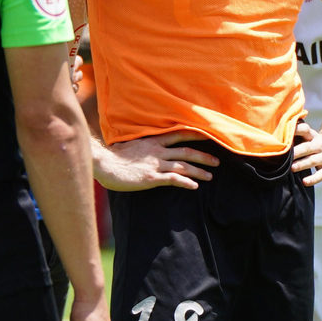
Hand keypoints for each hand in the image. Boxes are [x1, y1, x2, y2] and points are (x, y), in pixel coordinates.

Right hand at [94, 132, 217, 189]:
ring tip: (210, 176)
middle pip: (186, 151)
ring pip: (183, 165)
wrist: (104, 164)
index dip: (196, 135)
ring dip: (199, 171)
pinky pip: (173, 179)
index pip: (179, 134)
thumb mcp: (131, 144)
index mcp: (153, 140)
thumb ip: (143, 144)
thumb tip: (147, 144)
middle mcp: (157, 150)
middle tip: (217, 161)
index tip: (210, 137)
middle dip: (203, 156)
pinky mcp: (151, 177)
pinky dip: (186, 182)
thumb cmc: (114, 156)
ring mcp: (155, 163)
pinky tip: (194, 186)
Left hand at [291, 118, 321, 184]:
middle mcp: (320, 145)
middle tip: (285, 155)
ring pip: (313, 161)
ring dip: (302, 164)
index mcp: (313, 137)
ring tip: (292, 168)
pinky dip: (313, 179)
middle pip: (307, 147)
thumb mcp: (312, 138)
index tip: (286, 130)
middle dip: (296, 151)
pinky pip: (321, 175)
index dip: (296, 129)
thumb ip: (298, 138)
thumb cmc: (319, 145)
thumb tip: (276, 140)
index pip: (305, 130)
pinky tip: (305, 182)